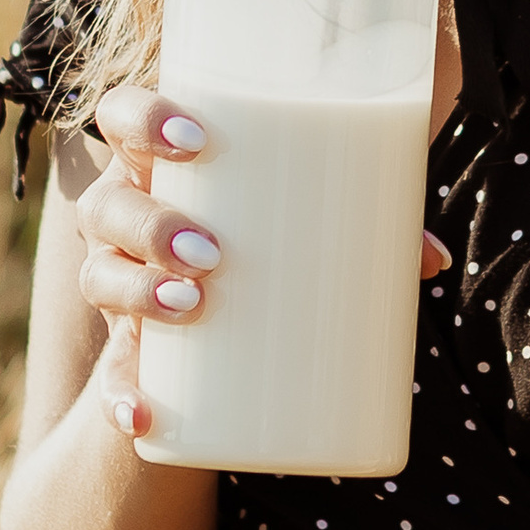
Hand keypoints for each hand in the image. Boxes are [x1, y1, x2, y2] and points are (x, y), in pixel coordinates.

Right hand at [71, 87, 452, 450]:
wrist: (226, 328)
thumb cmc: (272, 233)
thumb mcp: (312, 217)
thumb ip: (371, 223)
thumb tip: (431, 260)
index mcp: (160, 160)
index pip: (121, 113)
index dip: (145, 118)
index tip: (198, 140)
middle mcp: (124, 214)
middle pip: (106, 203)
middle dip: (152, 224)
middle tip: (212, 252)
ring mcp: (119, 280)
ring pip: (98, 275)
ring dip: (136, 292)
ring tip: (189, 305)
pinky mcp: (128, 348)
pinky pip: (110, 375)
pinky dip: (120, 397)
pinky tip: (142, 416)